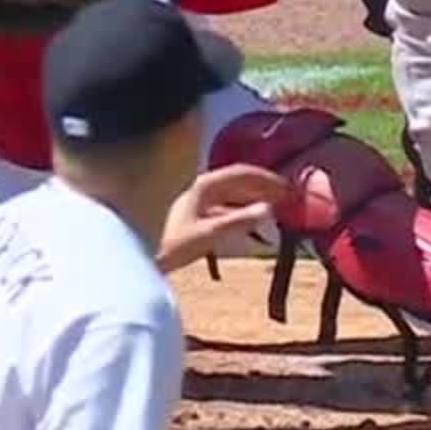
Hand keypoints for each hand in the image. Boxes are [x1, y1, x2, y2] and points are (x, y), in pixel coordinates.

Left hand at [157, 162, 290, 273]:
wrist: (143, 256)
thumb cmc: (172, 244)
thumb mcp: (209, 233)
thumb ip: (239, 221)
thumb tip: (269, 209)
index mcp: (204, 185)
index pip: (242, 173)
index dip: (267, 178)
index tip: (287, 186)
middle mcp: (201, 188)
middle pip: (239, 181)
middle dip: (264, 187)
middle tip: (288, 197)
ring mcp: (197, 200)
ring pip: (233, 194)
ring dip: (255, 199)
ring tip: (275, 207)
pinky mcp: (195, 215)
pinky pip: (225, 207)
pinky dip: (242, 211)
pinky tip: (251, 222)